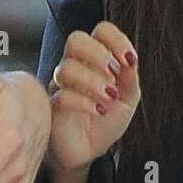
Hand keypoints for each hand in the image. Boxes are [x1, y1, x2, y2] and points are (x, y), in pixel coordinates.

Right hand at [46, 22, 139, 175]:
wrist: (88, 151)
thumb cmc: (106, 120)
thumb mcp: (128, 100)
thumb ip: (130, 79)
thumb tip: (131, 61)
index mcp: (96, 59)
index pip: (101, 31)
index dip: (116, 39)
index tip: (130, 60)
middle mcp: (76, 66)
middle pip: (76, 39)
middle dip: (98, 53)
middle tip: (114, 74)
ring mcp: (61, 85)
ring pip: (67, 68)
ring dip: (93, 82)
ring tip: (109, 98)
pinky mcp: (52, 106)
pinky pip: (61, 95)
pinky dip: (84, 102)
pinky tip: (98, 111)